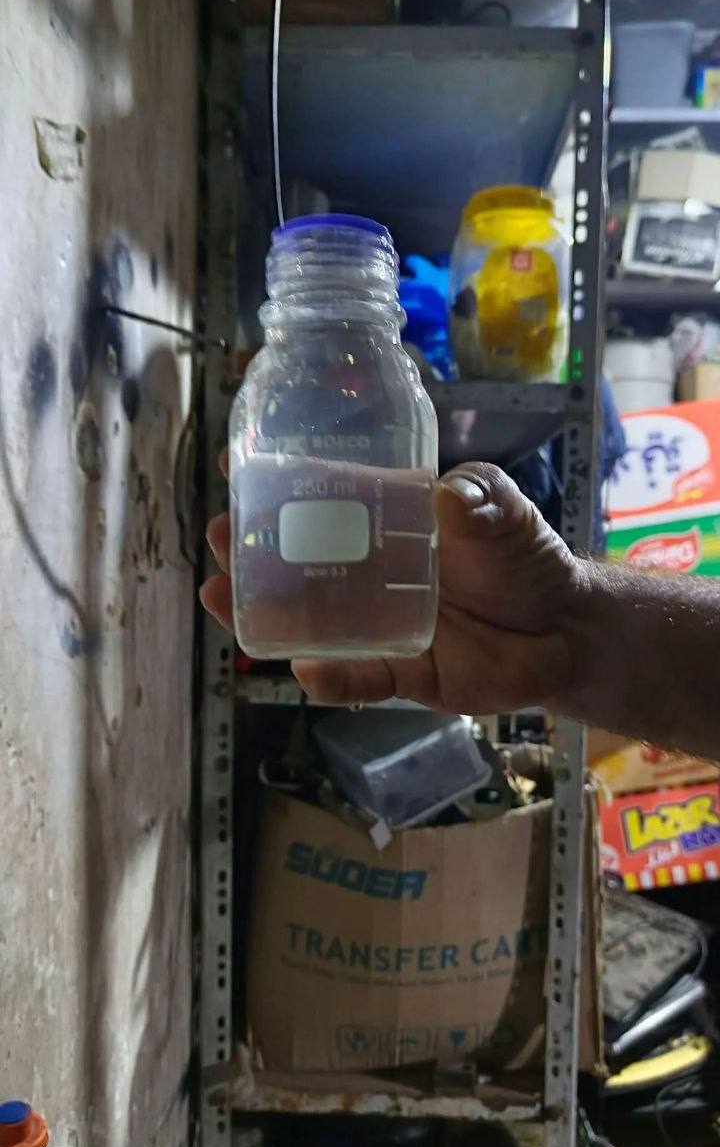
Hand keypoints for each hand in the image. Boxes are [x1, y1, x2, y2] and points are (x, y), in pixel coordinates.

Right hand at [200, 459, 583, 713]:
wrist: (566, 631)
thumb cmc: (527, 560)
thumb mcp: (506, 514)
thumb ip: (483, 499)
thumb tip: (449, 497)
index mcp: (389, 525)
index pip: (322, 499)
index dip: (276, 484)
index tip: (231, 467)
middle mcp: (372, 574)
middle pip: (297, 562)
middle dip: (249, 550)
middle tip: (216, 536)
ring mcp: (380, 625)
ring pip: (309, 622)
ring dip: (263, 612)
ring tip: (219, 596)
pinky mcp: (402, 674)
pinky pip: (359, 679)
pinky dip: (332, 677)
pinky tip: (304, 669)